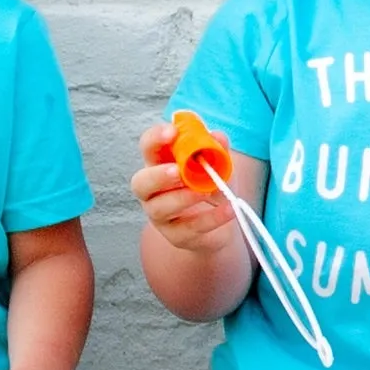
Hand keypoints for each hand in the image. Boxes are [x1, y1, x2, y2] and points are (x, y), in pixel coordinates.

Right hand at [130, 122, 236, 252]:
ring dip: (182, 198)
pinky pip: (190, 228)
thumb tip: (218, 137)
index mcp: (160, 164)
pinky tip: (229, 209)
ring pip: (159, 209)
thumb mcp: (219, 164)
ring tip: (206, 192)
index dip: (155, 138)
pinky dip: (211, 218)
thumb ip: (218, 149)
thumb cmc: (211, 186)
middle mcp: (153, 191)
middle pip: (140, 183)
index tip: (172, 132)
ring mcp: (161, 216)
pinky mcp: (176, 236)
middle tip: (178, 171)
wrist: (221, 223)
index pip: (147, 147)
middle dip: (158, 176)